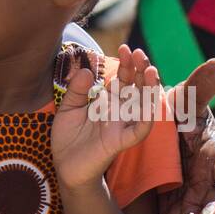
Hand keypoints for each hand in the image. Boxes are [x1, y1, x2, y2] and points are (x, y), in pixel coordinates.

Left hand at [52, 45, 158, 190]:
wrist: (64, 165)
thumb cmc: (69, 137)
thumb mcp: (68, 108)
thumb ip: (76, 90)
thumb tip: (87, 71)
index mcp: (108, 102)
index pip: (123, 79)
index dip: (126, 64)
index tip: (125, 48)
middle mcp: (118, 112)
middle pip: (135, 88)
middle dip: (139, 70)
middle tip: (139, 53)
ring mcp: (121, 126)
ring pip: (142, 106)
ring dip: (148, 89)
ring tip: (150, 71)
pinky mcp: (119, 143)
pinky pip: (138, 132)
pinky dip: (146, 120)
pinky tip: (150, 106)